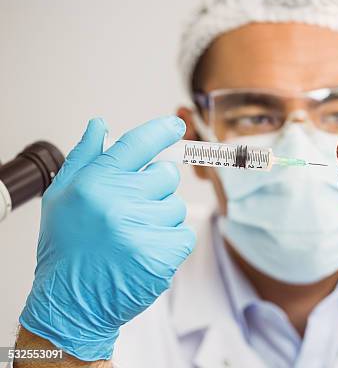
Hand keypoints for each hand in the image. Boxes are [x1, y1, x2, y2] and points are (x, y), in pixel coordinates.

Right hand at [19, 116, 195, 360]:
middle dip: (156, 188)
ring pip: (177, 207)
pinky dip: (172, 242)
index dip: (161, 130)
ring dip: (162, 219)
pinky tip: (147, 251)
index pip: (137, 144)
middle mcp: (118, 202)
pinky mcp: (160, 255)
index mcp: (95, 183)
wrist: (70, 304)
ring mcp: (141, 229)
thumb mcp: (61, 198)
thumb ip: (84, 158)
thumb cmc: (66, 248)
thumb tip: (100, 125)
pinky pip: (185, 234)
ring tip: (134, 236)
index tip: (176, 126)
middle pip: (167, 175)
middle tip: (133, 209)